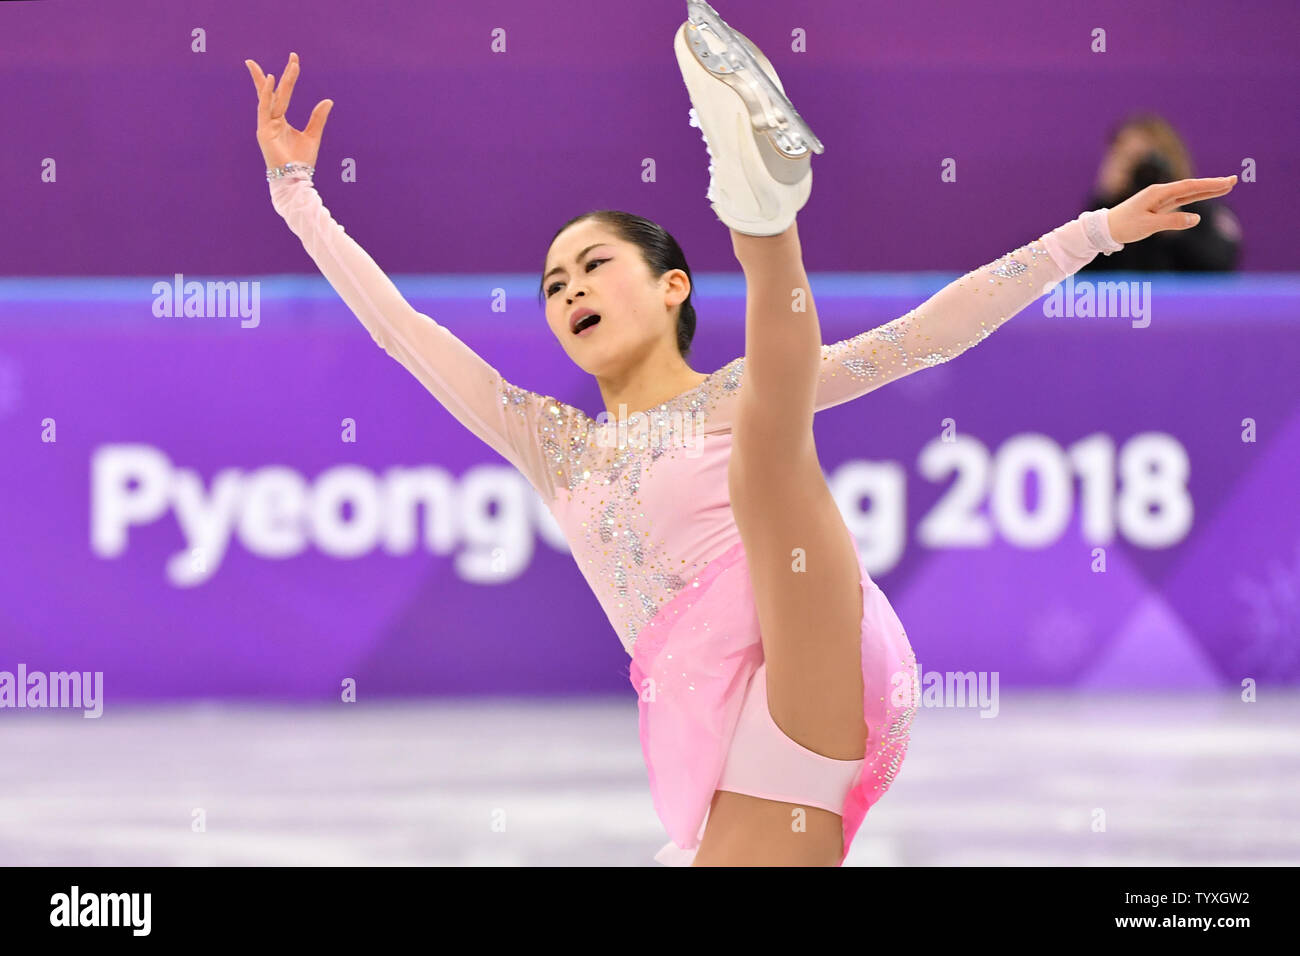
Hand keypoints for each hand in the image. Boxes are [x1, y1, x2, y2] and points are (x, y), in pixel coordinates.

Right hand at [244, 52, 332, 170]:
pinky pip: (264, 108)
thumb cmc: (302, 161)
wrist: (296, 179)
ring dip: (276, 80)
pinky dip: (266, 93)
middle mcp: (271, 120)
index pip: (281, 94)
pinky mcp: (263, 131)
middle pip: (274, 91)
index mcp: (280, 120)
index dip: (288, 77)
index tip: (294, 60)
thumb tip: (328, 101)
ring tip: (287, 65)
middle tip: (294, 55)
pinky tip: (270, 79)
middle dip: (284, 74)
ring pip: (270, 97)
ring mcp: (265, 125)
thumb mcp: (313, 135)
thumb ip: (317, 118)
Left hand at [1105, 176, 1236, 244]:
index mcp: (1158, 193)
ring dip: (1207, 189)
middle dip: (1213, 184)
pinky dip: (1195, 196)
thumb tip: (1195, 219)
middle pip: (1192, 187)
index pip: (1189, 187)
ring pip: (1188, 193)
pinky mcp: (1159, 207)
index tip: (1227, 182)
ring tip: (1226, 186)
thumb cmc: (1124, 226)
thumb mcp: (1148, 226)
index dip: (1209, 185)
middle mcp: (1161, 193)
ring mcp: (1161, 199)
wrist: (1106, 228)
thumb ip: (1171, 222)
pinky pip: (1182, 200)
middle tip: (1234, 180)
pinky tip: (1205, 194)